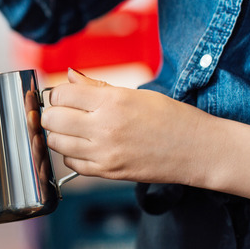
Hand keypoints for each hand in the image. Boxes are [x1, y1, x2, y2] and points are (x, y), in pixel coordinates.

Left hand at [42, 69, 213, 184]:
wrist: (197, 150)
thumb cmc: (171, 117)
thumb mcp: (134, 94)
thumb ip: (96, 87)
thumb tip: (70, 76)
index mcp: (112, 102)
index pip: (61, 95)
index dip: (58, 94)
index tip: (64, 96)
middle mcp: (104, 128)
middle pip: (52, 120)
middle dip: (52, 114)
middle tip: (64, 112)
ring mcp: (104, 153)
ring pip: (56, 143)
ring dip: (59, 134)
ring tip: (74, 129)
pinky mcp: (108, 172)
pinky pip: (71, 164)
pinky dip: (72, 154)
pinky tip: (85, 146)